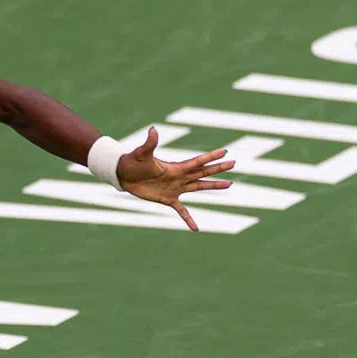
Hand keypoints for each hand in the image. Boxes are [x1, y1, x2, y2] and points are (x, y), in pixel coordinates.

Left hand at [117, 127, 234, 231]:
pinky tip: (195, 228)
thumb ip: (150, 143)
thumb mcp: (142, 153)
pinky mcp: (167, 199)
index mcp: (175, 167)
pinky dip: (188, 219)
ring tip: (229, 184)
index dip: (210, 157)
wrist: (123, 175)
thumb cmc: (132, 162)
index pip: (197, 162)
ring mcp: (175, 188)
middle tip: (233, 164)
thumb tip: (153, 129)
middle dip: (217, 169)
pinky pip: (181, 210)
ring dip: (213, 186)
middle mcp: (179, 177)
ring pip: (198, 187)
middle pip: (202, 173)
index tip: (225, 152)